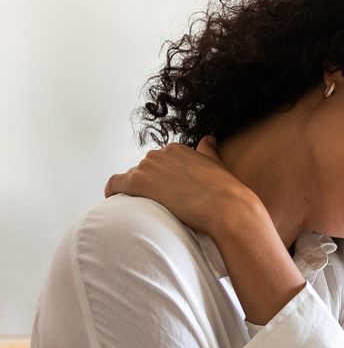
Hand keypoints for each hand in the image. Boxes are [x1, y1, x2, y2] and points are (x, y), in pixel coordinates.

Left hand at [105, 136, 256, 236]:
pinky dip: (112, 191)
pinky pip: (115, 184)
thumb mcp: (216, 163)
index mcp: (177, 149)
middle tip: (158, 203)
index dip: (160, 178)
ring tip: (145, 208)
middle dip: (148, 185)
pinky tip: (115, 201)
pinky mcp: (138, 182)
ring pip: (131, 178)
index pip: (158, 162)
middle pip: (144, 170)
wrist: (226, 208)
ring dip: (135, 191)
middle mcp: (159, 153)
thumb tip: (208, 139)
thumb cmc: (225, 191)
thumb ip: (208, 150)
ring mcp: (148, 167)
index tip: (165, 192)